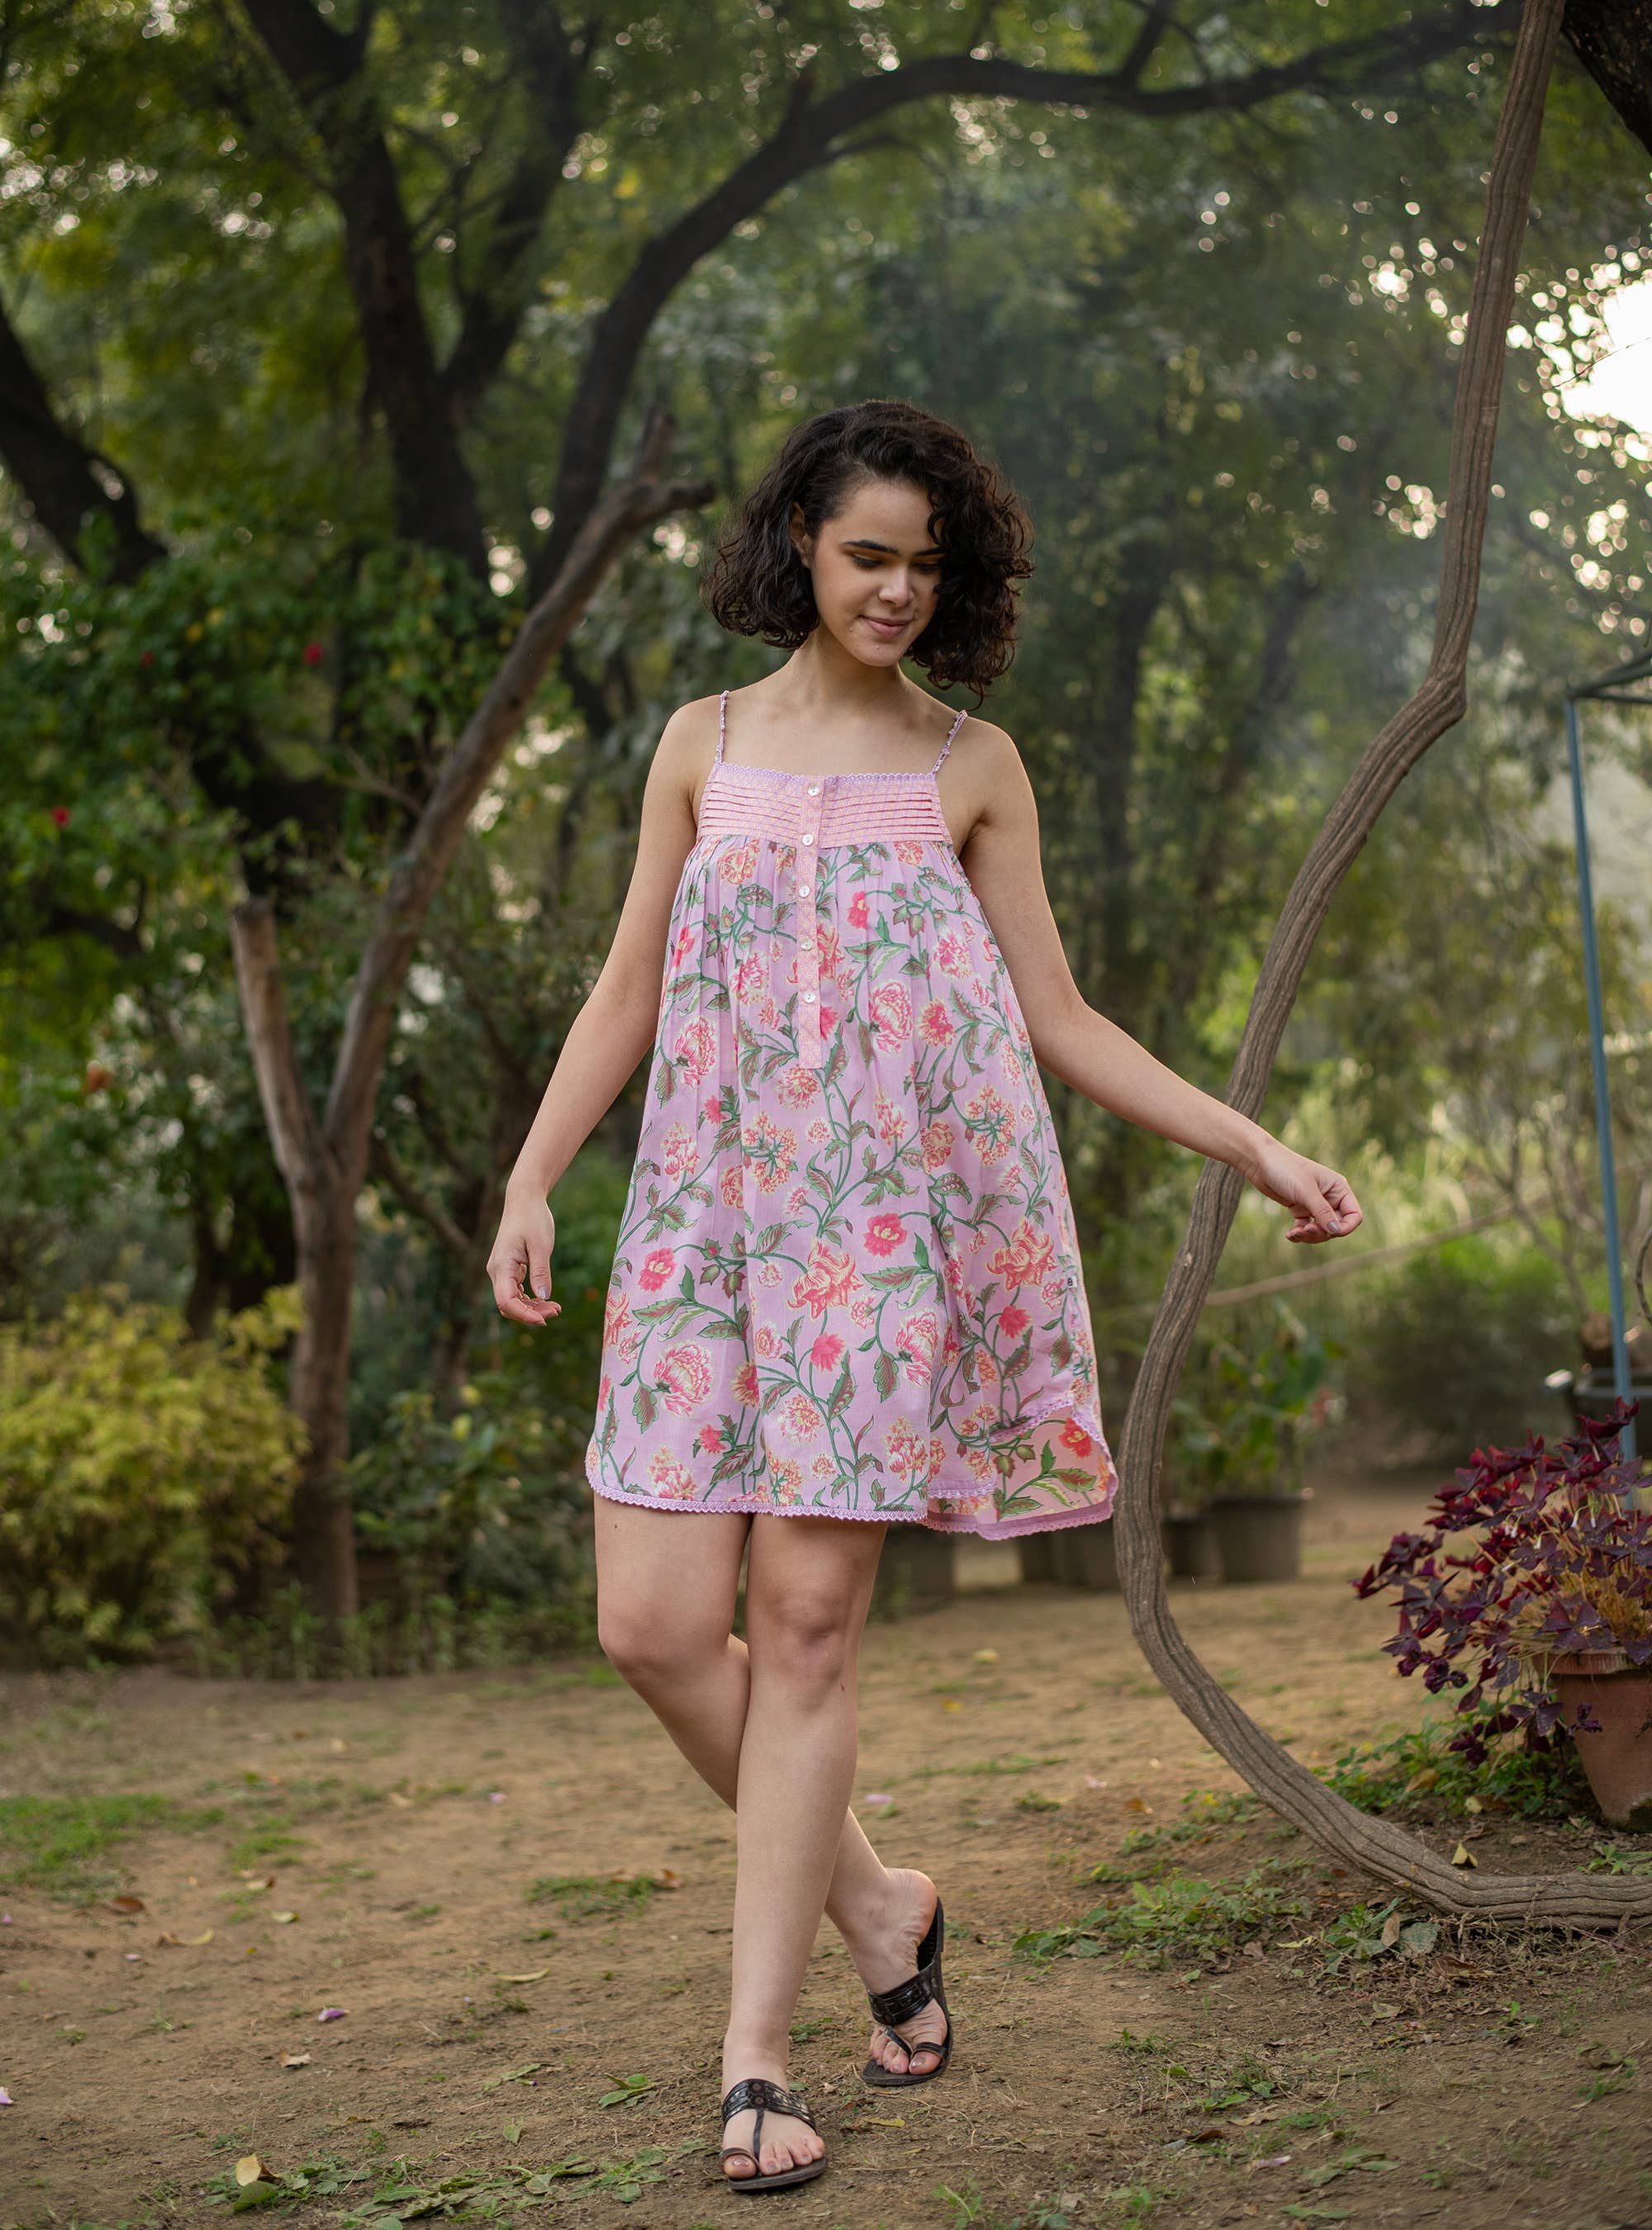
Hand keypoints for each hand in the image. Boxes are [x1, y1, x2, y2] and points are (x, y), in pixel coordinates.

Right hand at [488, 1189, 562, 1325]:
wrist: (524, 1199)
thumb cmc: (533, 1218)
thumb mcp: (541, 1245)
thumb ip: (541, 1272)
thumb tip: (544, 1297)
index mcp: (501, 1265)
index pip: (506, 1302)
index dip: (523, 1315)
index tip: (544, 1319)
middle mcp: (496, 1271)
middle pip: (508, 1304)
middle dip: (530, 1313)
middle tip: (556, 1311)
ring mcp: (501, 1270)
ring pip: (512, 1299)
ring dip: (531, 1307)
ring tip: (555, 1308)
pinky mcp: (508, 1268)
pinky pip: (515, 1291)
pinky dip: (529, 1298)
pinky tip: (545, 1299)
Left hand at [1241, 1140, 1363, 1245]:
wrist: (1260, 1162)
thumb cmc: (1286, 1170)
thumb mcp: (1305, 1191)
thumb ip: (1322, 1211)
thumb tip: (1336, 1231)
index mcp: (1338, 1188)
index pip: (1354, 1215)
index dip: (1345, 1228)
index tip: (1329, 1232)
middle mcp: (1330, 1197)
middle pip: (1336, 1226)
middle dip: (1322, 1233)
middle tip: (1306, 1230)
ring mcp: (1315, 1204)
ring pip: (1321, 1230)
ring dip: (1310, 1236)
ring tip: (1294, 1233)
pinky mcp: (1300, 1208)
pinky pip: (1306, 1228)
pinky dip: (1300, 1234)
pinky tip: (1289, 1235)